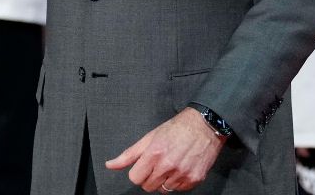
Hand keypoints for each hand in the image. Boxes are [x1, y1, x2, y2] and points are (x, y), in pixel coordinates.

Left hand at [105, 108, 224, 191]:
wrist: (205, 125)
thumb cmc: (177, 129)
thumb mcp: (150, 137)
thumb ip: (129, 154)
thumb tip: (110, 165)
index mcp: (154, 154)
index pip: (135, 178)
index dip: (139, 172)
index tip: (146, 165)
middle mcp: (168, 165)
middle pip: (148, 187)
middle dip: (151, 177)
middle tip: (160, 164)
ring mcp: (182, 173)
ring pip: (164, 190)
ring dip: (166, 180)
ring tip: (173, 164)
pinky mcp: (195, 179)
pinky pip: (180, 189)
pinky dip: (179, 182)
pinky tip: (183, 167)